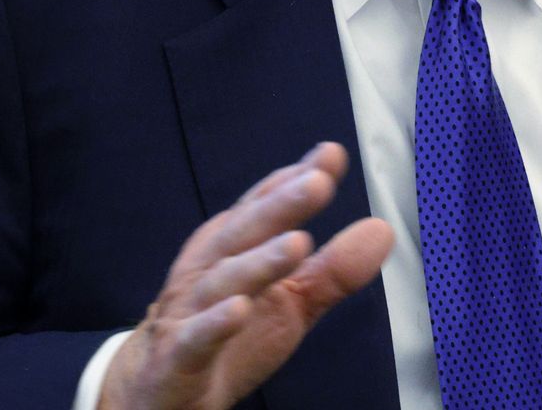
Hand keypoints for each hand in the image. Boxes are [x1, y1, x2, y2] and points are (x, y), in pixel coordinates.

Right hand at [97, 142, 392, 409]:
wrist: (160, 391)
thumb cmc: (228, 336)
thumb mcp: (291, 302)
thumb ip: (332, 268)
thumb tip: (381, 230)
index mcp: (234, 250)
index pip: (263, 207)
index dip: (293, 180)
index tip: (330, 156)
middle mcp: (209, 272)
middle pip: (244, 233)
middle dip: (279, 205)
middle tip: (316, 183)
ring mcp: (188, 313)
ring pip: (224, 281)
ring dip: (259, 261)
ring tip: (297, 243)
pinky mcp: (177, 359)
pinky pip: (195, 338)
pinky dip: (215, 323)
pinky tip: (239, 309)